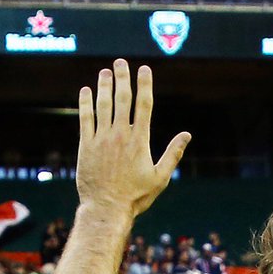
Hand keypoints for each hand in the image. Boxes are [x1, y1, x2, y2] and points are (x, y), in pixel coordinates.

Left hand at [76, 60, 190, 221]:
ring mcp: (101, 140)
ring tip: (105, 73)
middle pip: (122, 98)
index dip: (144, 84)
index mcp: (139, 140)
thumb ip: (172, 154)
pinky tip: (86, 91)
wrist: (106, 209)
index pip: (144, 104)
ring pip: (103, 105)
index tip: (144, 69)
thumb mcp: (160, 178)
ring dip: (104, 86)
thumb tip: (187, 135)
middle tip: (120, 63)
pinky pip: (85, 119)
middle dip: (122, 78)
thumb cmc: (135, 197)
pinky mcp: (85, 147)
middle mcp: (120, 135)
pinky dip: (85, 103)